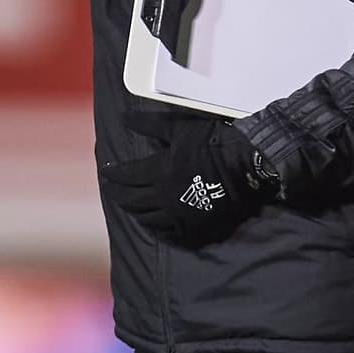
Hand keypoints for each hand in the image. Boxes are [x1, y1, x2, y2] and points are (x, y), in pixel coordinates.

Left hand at [101, 121, 278, 248]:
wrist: (247, 164)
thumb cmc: (212, 141)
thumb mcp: (179, 128)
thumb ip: (149, 125)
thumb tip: (123, 119)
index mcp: (158, 171)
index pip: (125, 176)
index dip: (113, 174)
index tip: (106, 171)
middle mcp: (163, 197)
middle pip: (130, 200)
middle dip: (118, 194)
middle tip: (113, 189)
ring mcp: (178, 215)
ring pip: (146, 218)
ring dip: (134, 211)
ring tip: (130, 205)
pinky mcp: (193, 227)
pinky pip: (168, 234)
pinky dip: (155, 228)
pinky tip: (153, 224)